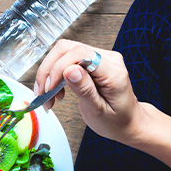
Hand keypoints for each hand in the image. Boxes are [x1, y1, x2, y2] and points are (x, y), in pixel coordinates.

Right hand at [34, 39, 149, 144]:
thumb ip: (85, 89)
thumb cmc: (116, 120)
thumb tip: (70, 70)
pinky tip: (55, 90)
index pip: (80, 54)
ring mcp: (100, 57)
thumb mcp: (98, 111)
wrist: (128, 122)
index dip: (59, 68)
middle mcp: (108, 59)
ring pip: (64, 52)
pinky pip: (67, 59)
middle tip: (43, 93)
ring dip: (50, 73)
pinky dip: (55, 74)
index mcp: (113, 72)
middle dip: (49, 70)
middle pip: (67, 49)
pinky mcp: (92, 60)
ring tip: (48, 95)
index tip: (50, 88)